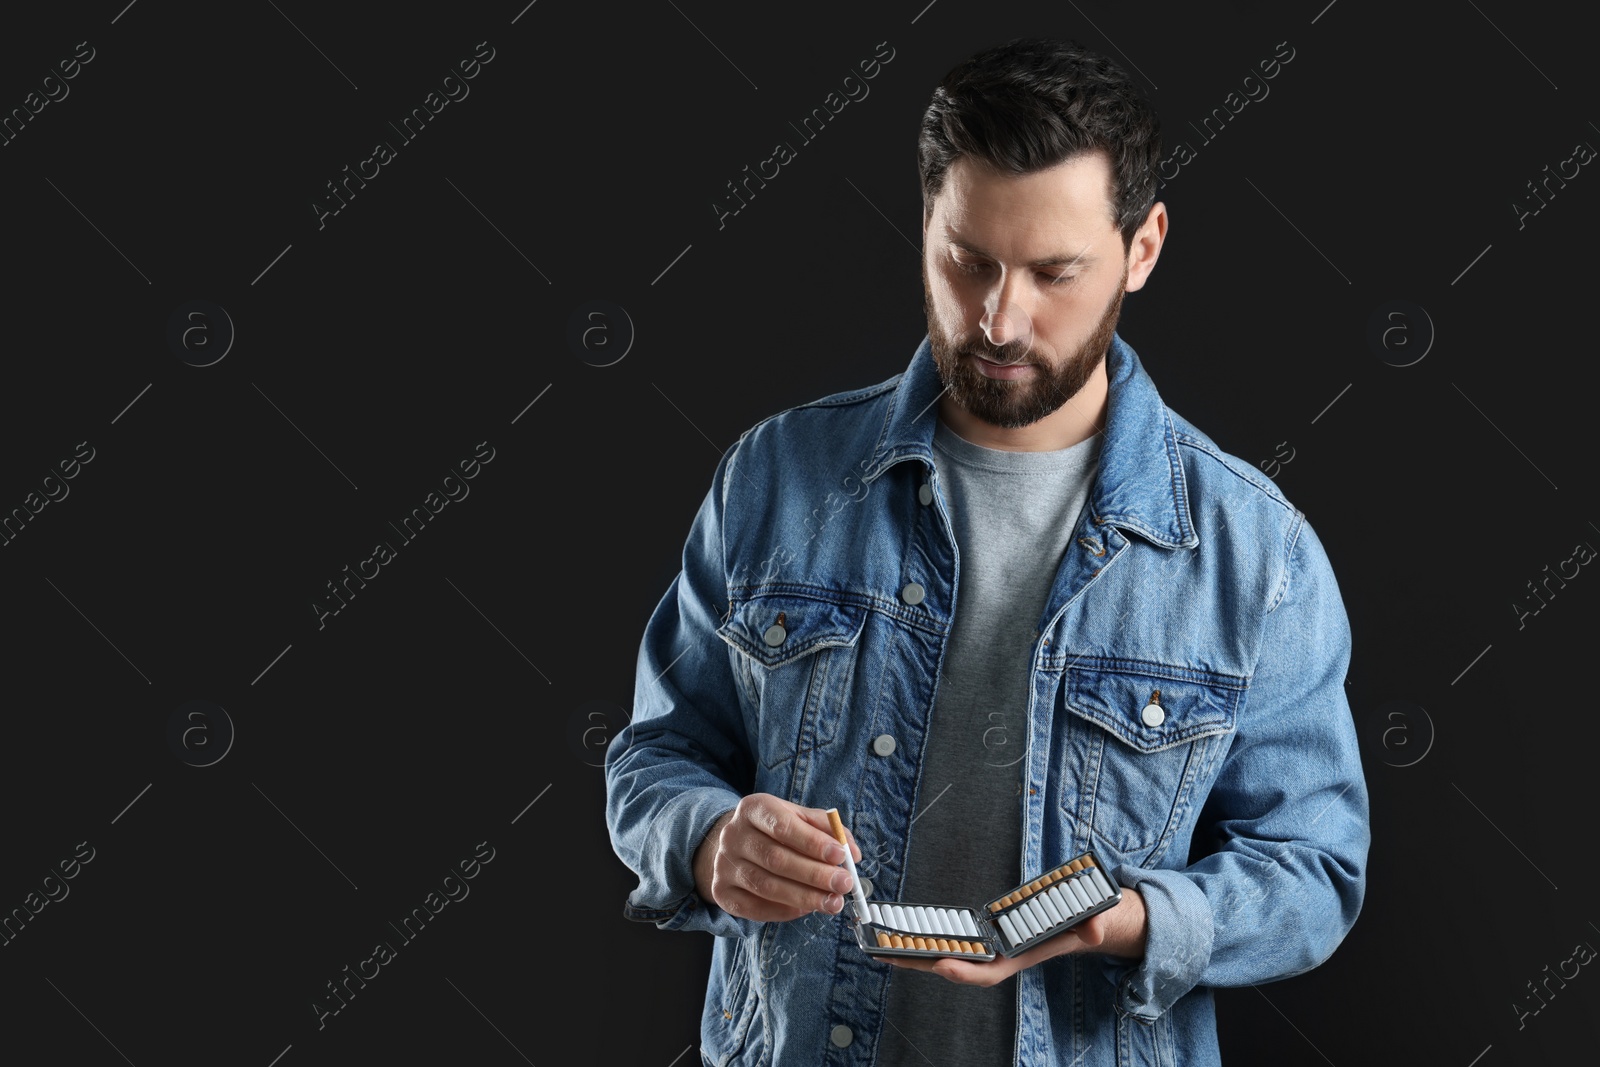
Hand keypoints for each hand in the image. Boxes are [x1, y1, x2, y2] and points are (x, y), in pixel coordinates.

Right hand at [693, 794, 863, 922]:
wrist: (737, 843)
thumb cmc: (776, 829)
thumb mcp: (799, 818)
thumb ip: (828, 830)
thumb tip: (852, 853)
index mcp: (753, 808)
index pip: (783, 826)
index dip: (813, 842)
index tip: (841, 855)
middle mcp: (733, 835)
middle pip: (775, 859)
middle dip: (815, 874)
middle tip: (844, 884)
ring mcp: (724, 865)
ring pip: (767, 886)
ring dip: (805, 897)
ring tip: (833, 902)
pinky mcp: (722, 892)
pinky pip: (756, 908)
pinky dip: (785, 911)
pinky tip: (807, 908)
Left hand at [885, 887, 1145, 986]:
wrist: (1081, 923)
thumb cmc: (1083, 925)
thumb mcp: (1093, 923)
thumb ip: (1093, 926)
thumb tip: (1093, 928)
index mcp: (1018, 957)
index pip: (988, 973)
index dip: (965, 972)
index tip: (941, 967)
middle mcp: (998, 956)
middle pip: (955, 965)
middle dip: (922, 964)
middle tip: (886, 957)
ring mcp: (987, 947)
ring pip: (946, 954)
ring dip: (915, 955)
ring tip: (881, 948)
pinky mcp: (982, 935)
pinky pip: (949, 940)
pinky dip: (926, 940)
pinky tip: (902, 935)